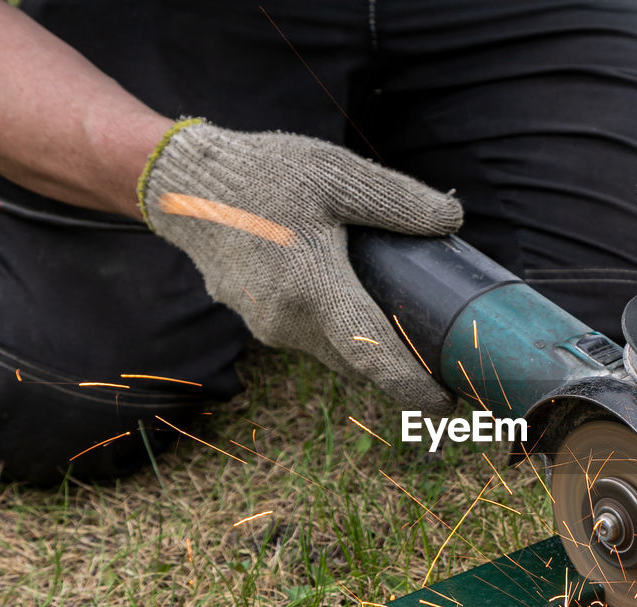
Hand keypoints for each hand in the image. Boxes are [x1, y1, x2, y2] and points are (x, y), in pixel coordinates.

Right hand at [139, 120, 462, 411]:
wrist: (184, 185)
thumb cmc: (263, 175)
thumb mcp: (337, 173)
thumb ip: (397, 200)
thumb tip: (452, 220)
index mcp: (314, 288)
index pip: (373, 356)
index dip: (412, 386)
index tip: (445, 403)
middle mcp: (289, 321)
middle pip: (359, 360)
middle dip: (396, 361)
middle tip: (434, 343)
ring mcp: (268, 327)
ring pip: (333, 350)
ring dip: (362, 341)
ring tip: (395, 310)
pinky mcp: (257, 320)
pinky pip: (308, 336)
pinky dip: (334, 325)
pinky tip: (346, 289)